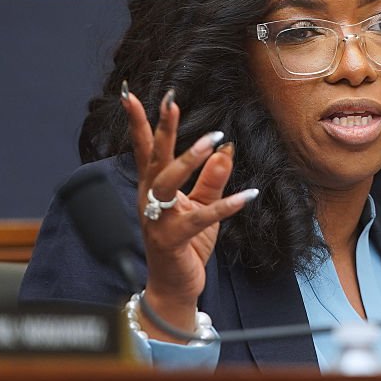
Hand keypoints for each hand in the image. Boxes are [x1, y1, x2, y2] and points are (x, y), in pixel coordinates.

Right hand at [121, 84, 256, 341]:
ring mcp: (157, 220)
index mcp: (153, 187)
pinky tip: (249, 195)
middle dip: (161, 129)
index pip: (146, 150)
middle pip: (154, 158)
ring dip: (190, 160)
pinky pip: (201, 218)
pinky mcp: (173, 239)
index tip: (132, 95)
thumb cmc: (187, 243)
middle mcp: (149, 199)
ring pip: (168, 183)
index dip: (140, 123)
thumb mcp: (202, 206)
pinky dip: (226, 205)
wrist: (177, 285)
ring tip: (213, 140)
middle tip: (171, 101)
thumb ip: (212, 178)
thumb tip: (225, 148)